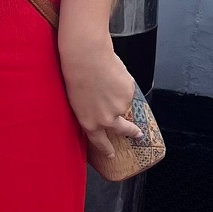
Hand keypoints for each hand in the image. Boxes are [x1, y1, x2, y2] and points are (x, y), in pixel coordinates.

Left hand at [60, 34, 142, 163]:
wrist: (86, 58)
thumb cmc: (75, 75)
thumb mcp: (77, 102)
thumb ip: (91, 112)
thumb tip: (103, 112)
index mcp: (89, 123)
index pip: (100, 142)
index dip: (106, 148)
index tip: (111, 154)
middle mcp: (106, 120)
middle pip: (122, 130)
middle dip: (131, 132)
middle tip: (137, 134)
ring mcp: (120, 107)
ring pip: (123, 103)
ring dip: (117, 94)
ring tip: (105, 80)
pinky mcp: (128, 93)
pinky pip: (127, 89)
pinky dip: (121, 83)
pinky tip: (111, 74)